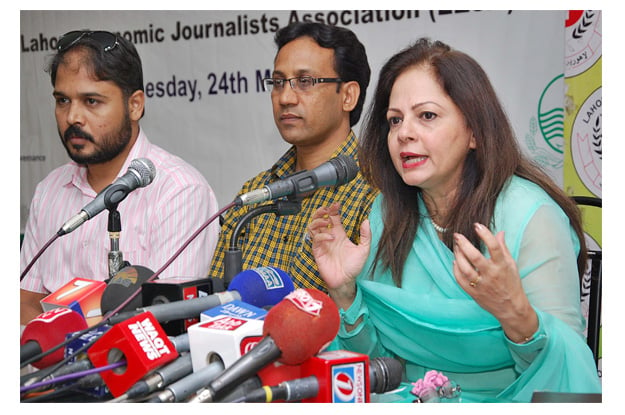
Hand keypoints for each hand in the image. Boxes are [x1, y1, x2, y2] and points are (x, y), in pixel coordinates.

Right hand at [308, 203, 370, 305]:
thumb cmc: (354, 267)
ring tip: (326, 221)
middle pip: (319, 218)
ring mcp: (322, 244)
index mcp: (339, 234)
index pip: (333, 217)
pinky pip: (315, 239)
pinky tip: (330, 237)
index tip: (336, 204)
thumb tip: (366, 221)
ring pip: (313, 226)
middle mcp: (329, 237)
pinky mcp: (317, 251)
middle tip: (326, 209)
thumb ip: (366, 235)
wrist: (345, 281)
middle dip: (321, 211)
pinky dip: (321, 235)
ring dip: (318, 221)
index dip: (333, 209)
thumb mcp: (364, 249)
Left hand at [452, 223, 537, 342]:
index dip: (485, 234)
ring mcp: (481, 284)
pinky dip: (456, 269)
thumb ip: (503, 248)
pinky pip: (460, 280)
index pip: (494, 247)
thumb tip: (500, 232)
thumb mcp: (511, 265)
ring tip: (456, 247)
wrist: (511, 308)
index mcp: (502, 266)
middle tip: (457, 235)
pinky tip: (455, 261)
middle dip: (464, 244)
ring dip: (458, 255)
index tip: (477, 225)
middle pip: (475, 257)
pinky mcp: (473, 293)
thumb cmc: (512, 284)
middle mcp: (491, 274)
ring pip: (465, 268)